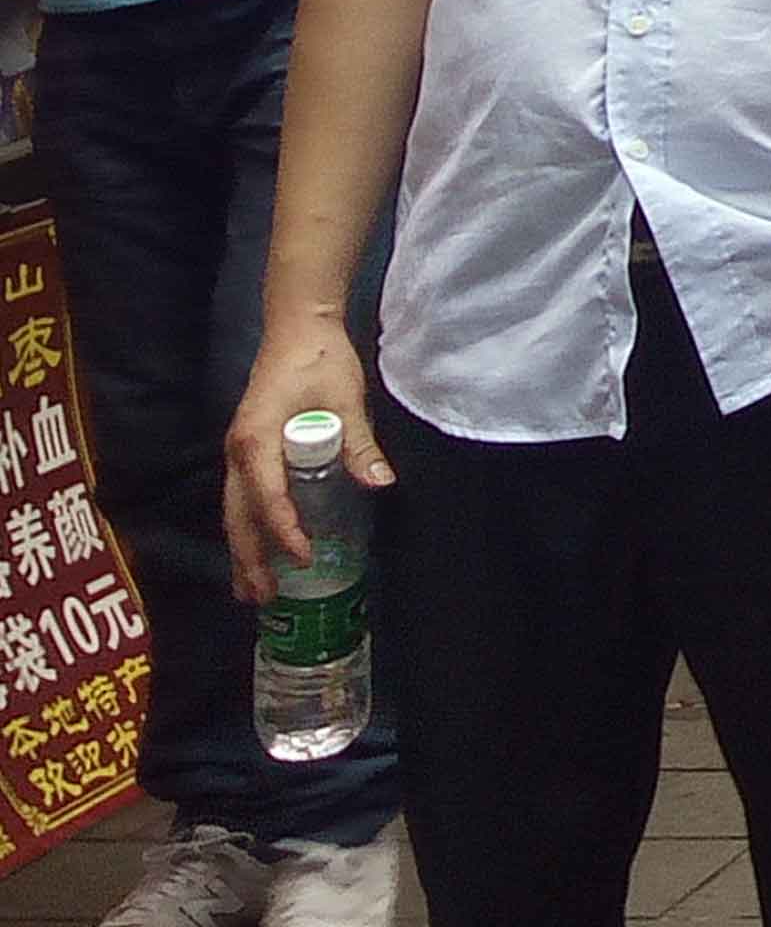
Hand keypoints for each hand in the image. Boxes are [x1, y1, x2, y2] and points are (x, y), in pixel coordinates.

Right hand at [221, 321, 387, 602]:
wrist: (296, 328)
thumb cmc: (320, 360)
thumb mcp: (346, 398)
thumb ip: (360, 442)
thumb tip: (380, 482)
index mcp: (257, 440)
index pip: (268, 498)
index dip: (285, 531)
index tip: (305, 556)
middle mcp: (238, 452)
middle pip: (239, 516)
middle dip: (251, 558)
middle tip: (263, 598)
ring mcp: (239, 453)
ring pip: (235, 512)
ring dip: (243, 551)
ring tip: (251, 591)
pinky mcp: (247, 451)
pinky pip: (243, 499)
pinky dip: (247, 529)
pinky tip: (258, 552)